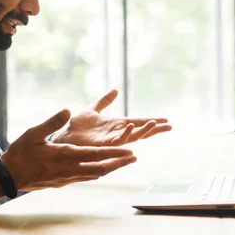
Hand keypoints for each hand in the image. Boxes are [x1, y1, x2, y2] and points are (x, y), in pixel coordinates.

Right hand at [1, 109, 136, 191]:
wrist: (9, 177)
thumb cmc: (20, 153)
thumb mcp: (33, 133)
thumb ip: (52, 122)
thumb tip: (68, 110)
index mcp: (64, 155)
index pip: (95, 155)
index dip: (114, 153)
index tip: (129, 151)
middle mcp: (69, 168)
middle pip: (100, 167)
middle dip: (118, 162)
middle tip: (135, 157)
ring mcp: (67, 177)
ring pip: (95, 174)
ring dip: (111, 168)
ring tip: (124, 163)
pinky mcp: (63, 182)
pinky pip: (85, 177)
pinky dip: (98, 172)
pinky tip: (103, 169)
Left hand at [51, 89, 171, 146]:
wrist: (64, 134)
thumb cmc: (77, 126)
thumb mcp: (93, 109)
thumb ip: (104, 101)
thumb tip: (115, 90)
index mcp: (116, 124)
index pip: (138, 122)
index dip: (151, 121)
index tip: (166, 120)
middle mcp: (117, 133)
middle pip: (140, 131)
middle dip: (155, 129)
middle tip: (169, 126)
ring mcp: (111, 139)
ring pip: (132, 137)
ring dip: (144, 131)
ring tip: (155, 124)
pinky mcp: (103, 144)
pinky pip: (117, 140)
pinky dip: (125, 134)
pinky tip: (131, 126)